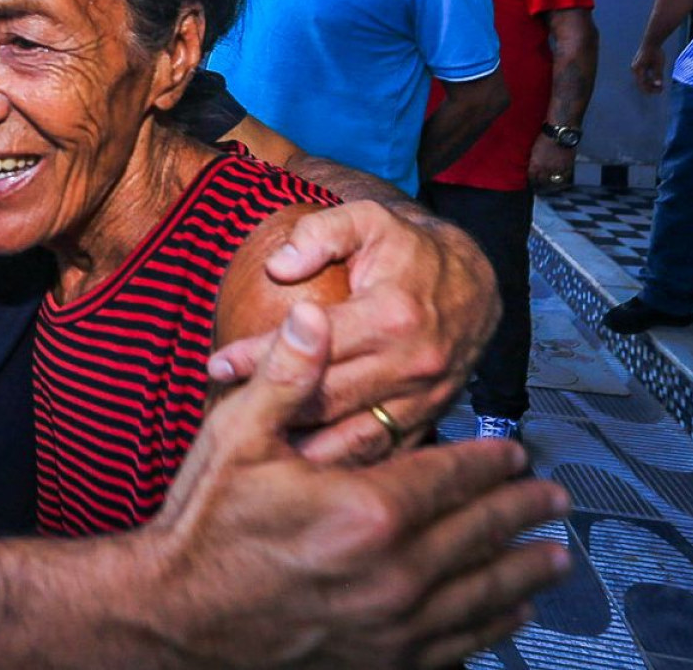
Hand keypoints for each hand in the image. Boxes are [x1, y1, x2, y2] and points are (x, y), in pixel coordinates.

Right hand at [149, 304, 571, 666]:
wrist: (178, 616)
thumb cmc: (205, 523)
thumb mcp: (237, 438)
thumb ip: (286, 376)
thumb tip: (316, 314)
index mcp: (368, 508)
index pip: (454, 476)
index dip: (492, 461)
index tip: (519, 452)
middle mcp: (396, 570)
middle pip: (481, 533)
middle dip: (523, 511)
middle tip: (555, 497)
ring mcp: (396, 624)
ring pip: (484, 592)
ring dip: (525, 570)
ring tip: (556, 556)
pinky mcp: (385, 660)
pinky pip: (459, 642)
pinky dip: (493, 624)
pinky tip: (511, 613)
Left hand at [209, 201, 498, 463]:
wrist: (476, 282)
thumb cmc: (410, 249)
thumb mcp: (368, 220)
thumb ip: (321, 233)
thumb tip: (278, 265)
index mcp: (393, 314)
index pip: (313, 342)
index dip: (259, 355)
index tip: (216, 367)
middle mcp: (413, 363)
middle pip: (328, 398)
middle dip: (270, 408)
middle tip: (221, 415)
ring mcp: (425, 398)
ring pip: (353, 437)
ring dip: (303, 450)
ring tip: (252, 455)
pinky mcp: (431, 419)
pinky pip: (383, 452)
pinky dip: (343, 466)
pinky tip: (302, 472)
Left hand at [527, 139, 576, 190]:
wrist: (560, 134)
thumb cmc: (544, 138)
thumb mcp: (534, 150)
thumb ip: (534, 160)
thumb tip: (533, 166)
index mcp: (535, 165)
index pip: (532, 177)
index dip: (532, 179)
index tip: (532, 180)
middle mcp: (545, 170)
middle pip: (542, 180)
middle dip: (540, 182)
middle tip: (540, 183)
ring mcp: (557, 169)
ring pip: (553, 180)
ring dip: (551, 182)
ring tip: (550, 183)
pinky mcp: (567, 167)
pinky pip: (564, 176)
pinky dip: (562, 178)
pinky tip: (561, 178)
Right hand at [630, 45, 664, 94]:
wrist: (651, 41)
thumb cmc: (656, 52)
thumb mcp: (659, 64)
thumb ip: (658, 75)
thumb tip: (658, 84)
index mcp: (638, 69)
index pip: (643, 84)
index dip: (652, 89)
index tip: (661, 90)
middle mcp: (634, 70)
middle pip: (641, 83)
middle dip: (651, 87)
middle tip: (661, 89)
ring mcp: (635, 68)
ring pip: (641, 80)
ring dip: (650, 84)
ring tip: (660, 85)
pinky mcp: (637, 66)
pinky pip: (642, 76)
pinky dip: (648, 79)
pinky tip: (656, 79)